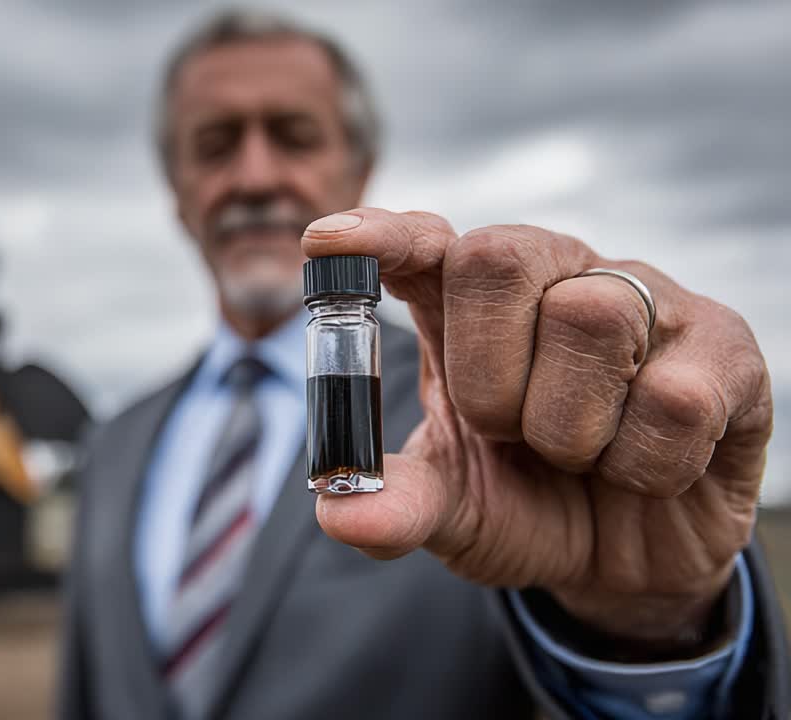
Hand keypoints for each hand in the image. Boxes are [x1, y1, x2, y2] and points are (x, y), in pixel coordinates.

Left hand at [302, 209, 771, 650]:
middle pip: (498, 256)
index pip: (426, 242)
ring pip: (592, 318)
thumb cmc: (526, 506)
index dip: (381, 235)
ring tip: (578, 456)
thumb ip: (397, 505)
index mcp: (472, 305)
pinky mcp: (725, 350)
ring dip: (568, 426)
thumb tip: (339, 513)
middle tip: (504, 431)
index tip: (324, 243)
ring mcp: (646, 304)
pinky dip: (642, 465)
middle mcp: (556, 280)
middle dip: (486, 370)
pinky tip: (643, 472)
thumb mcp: (453, 512)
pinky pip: (675, 397)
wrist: (624, 565)